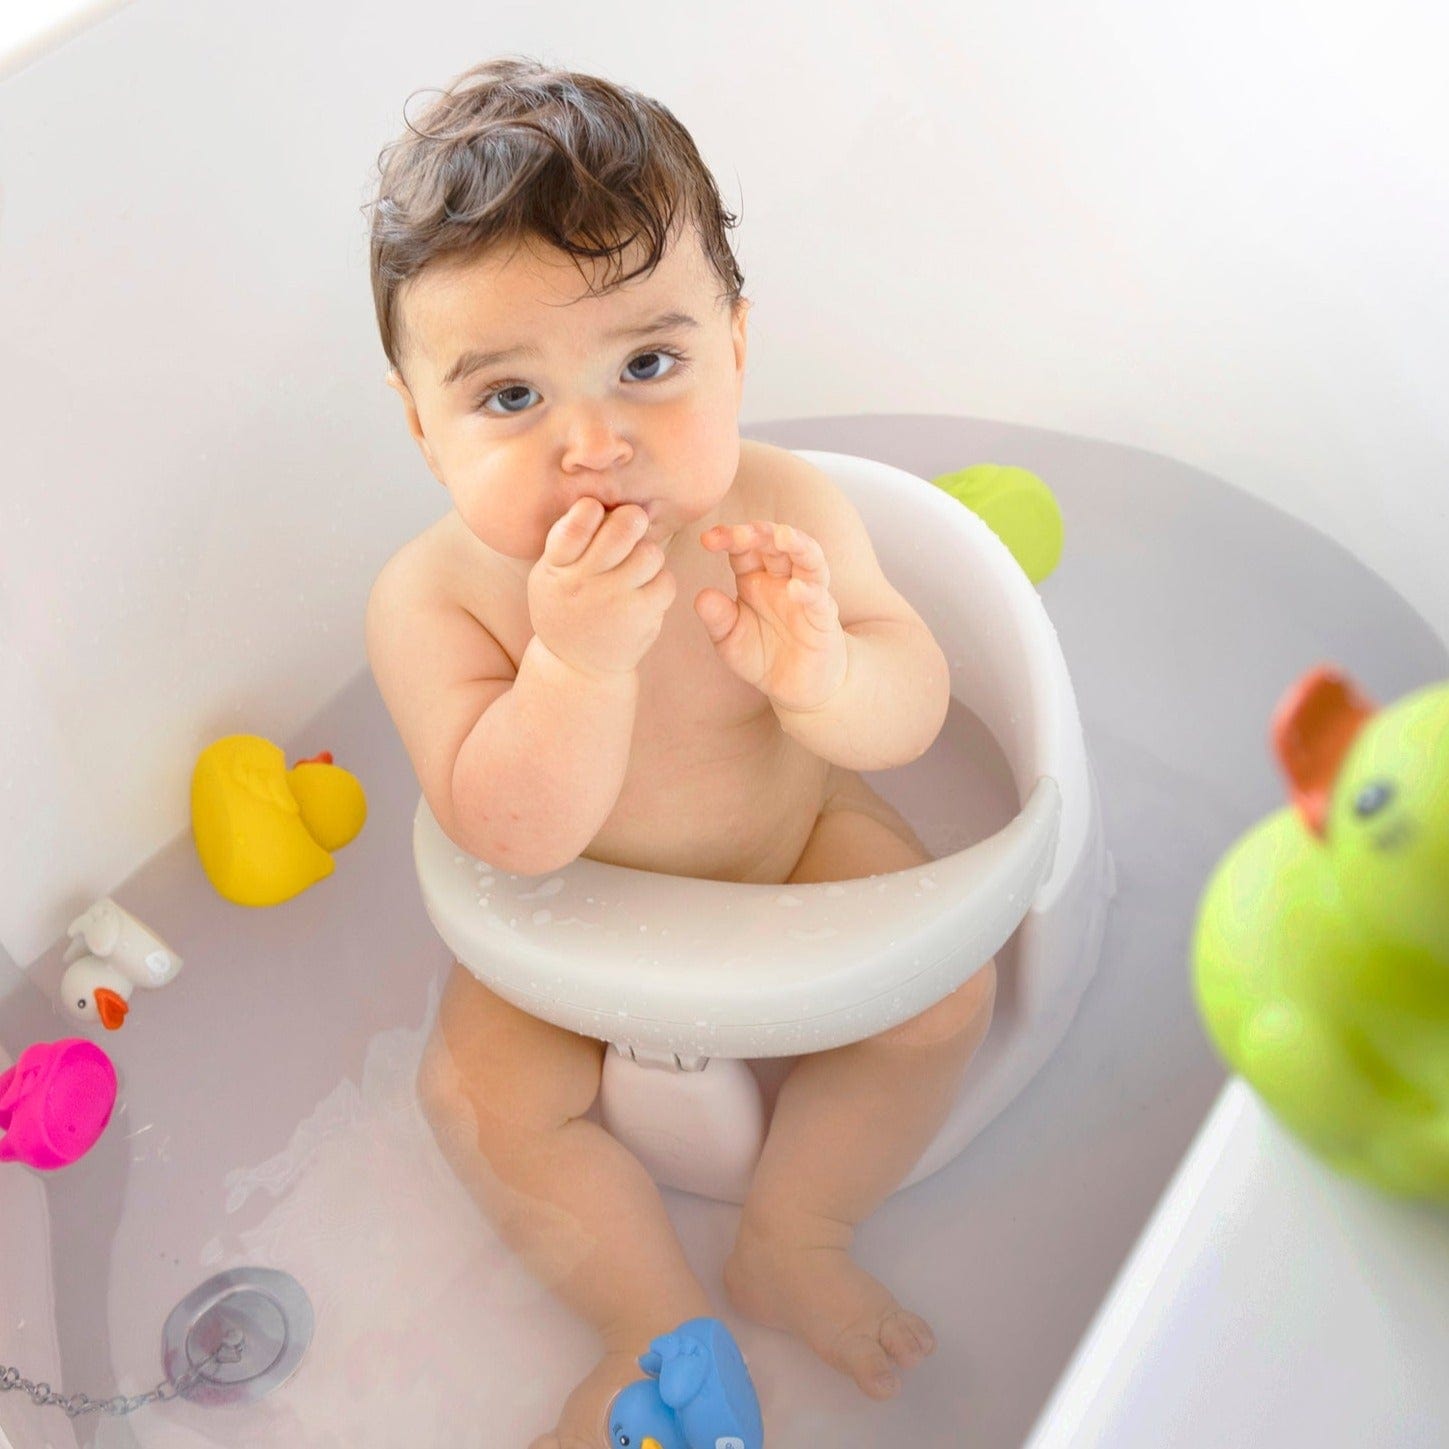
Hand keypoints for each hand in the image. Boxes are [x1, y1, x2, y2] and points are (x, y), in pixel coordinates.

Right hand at [527, 499, 675, 678]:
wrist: (576, 667)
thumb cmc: (568, 607)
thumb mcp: (550, 574)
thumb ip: (569, 540)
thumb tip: (603, 500)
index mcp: (556, 567)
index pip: (576, 524)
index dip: (592, 509)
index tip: (597, 513)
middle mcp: (582, 583)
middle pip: (623, 530)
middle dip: (633, 520)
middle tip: (633, 526)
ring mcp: (613, 601)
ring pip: (650, 554)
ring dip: (649, 554)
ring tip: (637, 566)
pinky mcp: (640, 617)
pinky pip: (666, 581)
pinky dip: (661, 582)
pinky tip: (646, 590)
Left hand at [695, 520, 847, 710]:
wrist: (796, 686)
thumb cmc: (762, 655)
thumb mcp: (729, 639)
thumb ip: (717, 618)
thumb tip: (701, 596)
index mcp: (754, 577)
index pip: (743, 547)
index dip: (728, 538)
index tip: (707, 540)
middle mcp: (781, 578)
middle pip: (775, 544)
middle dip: (759, 534)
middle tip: (740, 534)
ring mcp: (806, 593)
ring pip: (807, 558)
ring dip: (796, 543)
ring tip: (782, 535)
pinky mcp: (823, 616)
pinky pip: (819, 598)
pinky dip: (809, 590)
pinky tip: (795, 588)